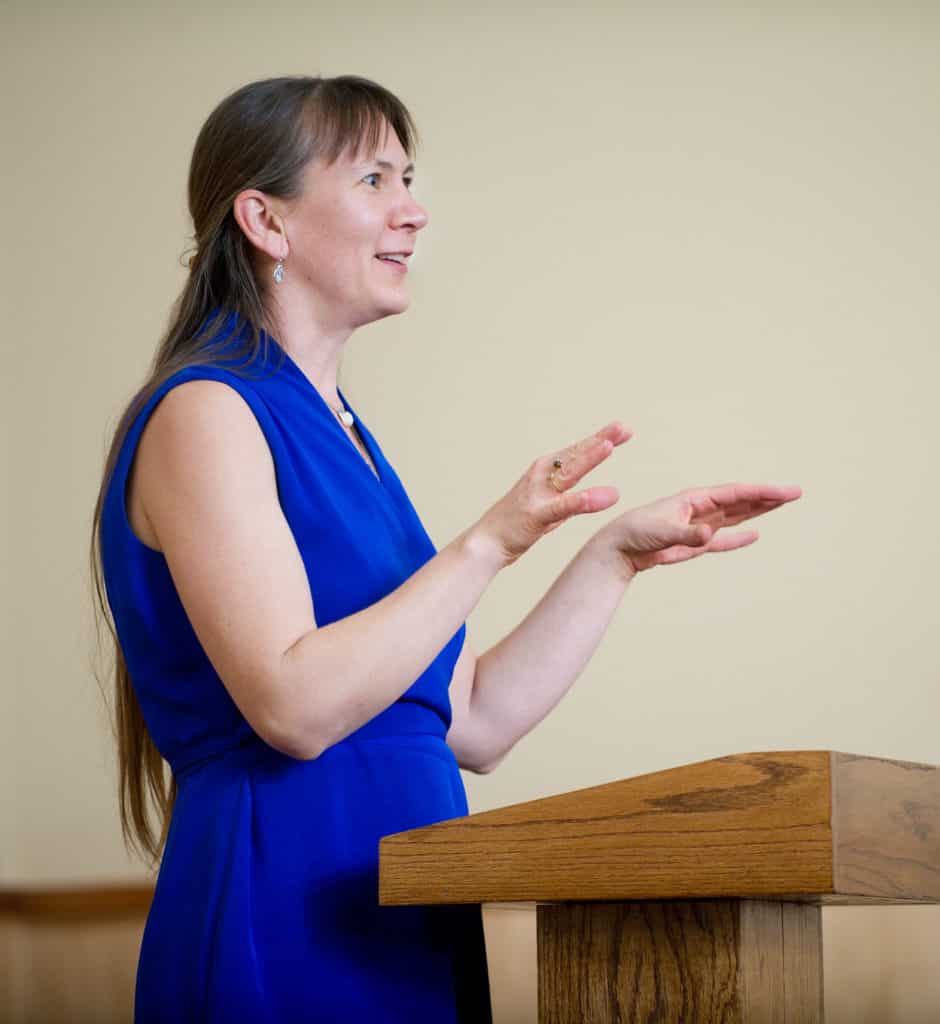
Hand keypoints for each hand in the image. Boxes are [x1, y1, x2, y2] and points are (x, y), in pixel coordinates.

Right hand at [471, 421, 631, 567]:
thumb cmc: (518, 524)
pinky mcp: (535, 515)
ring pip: (568, 473)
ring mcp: (537, 494)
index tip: (625, 430)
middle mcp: (541, 476)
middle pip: (575, 455)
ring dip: (588, 458)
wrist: (486, 543)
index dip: (601, 439)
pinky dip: (580, 500)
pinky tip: (601, 496)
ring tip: (610, 447)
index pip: (578, 451)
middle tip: (624, 427)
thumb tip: (607, 495)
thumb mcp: (552, 509)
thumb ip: (575, 498)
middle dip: (600, 440)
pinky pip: (561, 507)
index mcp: (546, 471)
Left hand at [592, 482, 802, 576]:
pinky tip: (755, 534)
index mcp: (695, 499)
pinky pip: (723, 540)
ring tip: (782, 504)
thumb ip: (688, 535)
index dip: (762, 492)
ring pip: (736, 517)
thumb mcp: (662, 533)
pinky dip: (739, 538)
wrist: (618, 547)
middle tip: (796, 492)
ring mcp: (699, 526)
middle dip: (767, 497)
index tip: (786, 491)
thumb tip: (710, 535)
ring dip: (758, 511)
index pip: (736, 494)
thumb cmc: (636, 532)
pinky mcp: (694, 544)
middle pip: (741, 502)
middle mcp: (700, 509)